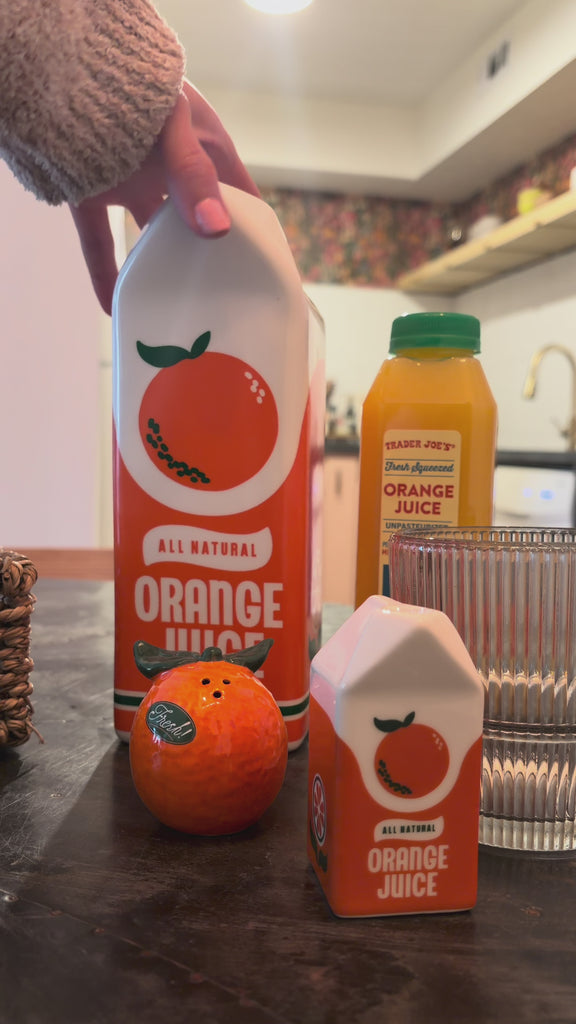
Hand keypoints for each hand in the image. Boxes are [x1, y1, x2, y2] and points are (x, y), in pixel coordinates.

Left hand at [69, 81, 259, 314]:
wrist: (74, 60)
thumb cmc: (141, 82)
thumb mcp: (178, 124)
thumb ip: (194, 175)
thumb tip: (216, 231)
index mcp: (208, 154)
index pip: (243, 202)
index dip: (258, 236)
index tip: (269, 274)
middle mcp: (172, 174)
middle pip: (198, 227)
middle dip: (209, 261)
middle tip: (222, 302)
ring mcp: (132, 183)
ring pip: (149, 237)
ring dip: (158, 269)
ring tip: (172, 309)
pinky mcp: (92, 190)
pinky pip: (99, 241)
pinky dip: (104, 273)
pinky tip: (113, 304)